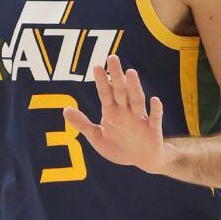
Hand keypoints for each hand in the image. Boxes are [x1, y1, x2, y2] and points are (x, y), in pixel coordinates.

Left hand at [63, 55, 166, 174]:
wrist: (142, 161)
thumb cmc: (119, 147)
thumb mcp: (97, 137)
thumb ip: (82, 124)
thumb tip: (65, 110)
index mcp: (112, 112)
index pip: (105, 93)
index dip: (101, 80)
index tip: (96, 66)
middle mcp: (126, 112)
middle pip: (121, 91)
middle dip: (116, 76)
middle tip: (112, 58)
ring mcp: (140, 119)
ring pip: (137, 100)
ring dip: (134, 87)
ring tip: (131, 72)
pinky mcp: (153, 130)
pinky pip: (155, 118)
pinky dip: (155, 109)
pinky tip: (154, 99)